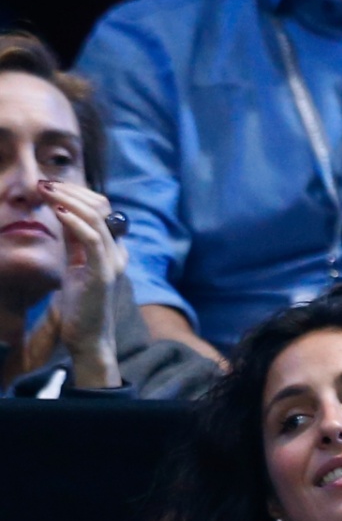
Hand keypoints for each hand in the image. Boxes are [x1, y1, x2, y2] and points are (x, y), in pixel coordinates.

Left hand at [41, 180, 126, 387]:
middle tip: (45, 184)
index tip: (49, 186)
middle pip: (101, 207)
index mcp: (112, 249)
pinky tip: (56, 213)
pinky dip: (74, 222)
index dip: (76, 193)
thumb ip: (73, 240)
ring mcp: (112, 262)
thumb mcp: (74, 263)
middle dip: (71, 191)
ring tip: (46, 191)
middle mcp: (117, 252)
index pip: (101, 209)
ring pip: (96, 218)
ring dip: (68, 200)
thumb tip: (61, 210)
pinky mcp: (103, 273)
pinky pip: (92, 239)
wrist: (88, 336)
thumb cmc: (80, 304)